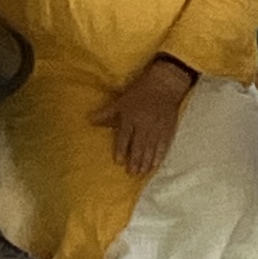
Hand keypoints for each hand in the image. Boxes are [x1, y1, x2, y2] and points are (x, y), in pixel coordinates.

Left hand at [92, 58, 194, 179]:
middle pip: (139, 145)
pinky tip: (155, 165)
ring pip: (151, 148)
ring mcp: (157, 127)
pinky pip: (163, 145)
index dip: (121, 149)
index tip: (119, 162)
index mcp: (131, 117)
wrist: (164, 85)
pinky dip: (159, 156)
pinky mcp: (168, 129)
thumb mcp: (121, 101)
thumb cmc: (139, 93)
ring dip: (146, 161)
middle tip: (132, 173)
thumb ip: (107, 113)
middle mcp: (144, 124)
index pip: (125, 136)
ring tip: (142, 173)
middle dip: (135, 160)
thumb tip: (90, 120)